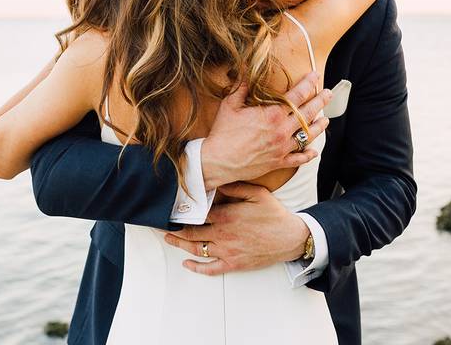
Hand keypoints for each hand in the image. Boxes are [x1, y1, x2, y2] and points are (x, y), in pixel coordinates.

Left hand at [163, 181, 310, 274]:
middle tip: (160, 224)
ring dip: (180, 245)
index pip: (196, 213)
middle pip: (191, 232)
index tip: (168, 208)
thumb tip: (217, 182)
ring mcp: (227, 251)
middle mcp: (223, 234)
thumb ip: (235, 187)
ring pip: (197, 249)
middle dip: (174, 228)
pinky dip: (197, 267)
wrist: (291, 238)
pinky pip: (211, 268)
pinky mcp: (234, 264)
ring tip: (168, 239)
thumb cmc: (274, 215)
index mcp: (226, 215)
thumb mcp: (257, 193)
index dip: (181, 211)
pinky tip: (187, 263)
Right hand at [200, 72, 332, 188]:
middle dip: (321, 101)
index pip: (297, 95)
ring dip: (319, 126)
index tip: (315, 75)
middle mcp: (282, 130)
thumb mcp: (230, 104)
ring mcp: (282, 147)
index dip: (308, 83)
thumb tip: (247, 70)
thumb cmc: (222, 132)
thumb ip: (242, 87)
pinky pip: (298, 159)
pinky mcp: (278, 162)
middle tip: (329, 93)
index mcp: (272, 114)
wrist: (218, 161)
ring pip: (308, 136)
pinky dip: (307, 155)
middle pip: (308, 113)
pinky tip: (314, 151)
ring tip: (326, 119)